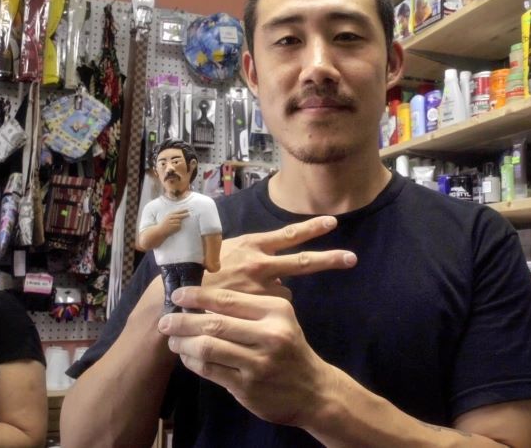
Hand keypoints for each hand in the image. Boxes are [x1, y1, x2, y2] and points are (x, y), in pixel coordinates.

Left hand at [159, 286, 336, 427]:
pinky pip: (210, 370)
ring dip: (183, 343)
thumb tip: (202, 295)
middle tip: (165, 320)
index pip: (228, 299)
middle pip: (214, 323)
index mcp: (277, 311)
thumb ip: (248, 308)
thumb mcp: (280, 320)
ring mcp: (259, 363)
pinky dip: (192, 362)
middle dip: (183, 320)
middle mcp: (270, 335)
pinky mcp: (248, 386)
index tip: (177, 295)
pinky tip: (187, 357)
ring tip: (173, 339)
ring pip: (207, 347)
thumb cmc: (289, 348)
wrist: (313, 391)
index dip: (197, 295)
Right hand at [160, 209, 189, 235]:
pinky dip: (178, 228)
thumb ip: (173, 215)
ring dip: (179, 223)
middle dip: (184, 215)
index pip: (177, 212)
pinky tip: (173, 229)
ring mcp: (171, 222)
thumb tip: (182, 213)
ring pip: (179, 222)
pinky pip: (178, 226)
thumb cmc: (164, 224)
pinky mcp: (172, 227)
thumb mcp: (167, 218)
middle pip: (179, 216)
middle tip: (189, 214)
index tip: (187, 209)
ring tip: (173, 226)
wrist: (159, 231)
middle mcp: (169, 218)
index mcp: (168, 215)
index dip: (182, 210)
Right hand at [203, 216, 356, 299]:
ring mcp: (258, 287)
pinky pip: (269, 306)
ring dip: (276, 292)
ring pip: (284, 290)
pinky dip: (264, 306)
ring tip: (251, 293)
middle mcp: (259, 263)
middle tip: (352, 258)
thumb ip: (246, 251)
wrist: (178, 294)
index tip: (331, 223)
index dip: (311, 228)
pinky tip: (247, 307)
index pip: (288, 235)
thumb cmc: (196, 268)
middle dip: (330, 259)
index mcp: (251, 244)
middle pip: (302, 262)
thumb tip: (267, 257)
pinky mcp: (254, 306)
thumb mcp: (220, 249)